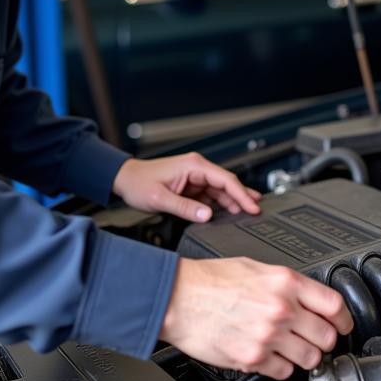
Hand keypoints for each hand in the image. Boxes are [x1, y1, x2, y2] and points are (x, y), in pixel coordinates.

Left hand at [112, 152, 260, 221]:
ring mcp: (194, 177)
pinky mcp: (191, 186)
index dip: (241, 194)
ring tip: (247, 213)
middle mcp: (197, 169)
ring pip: (220, 190)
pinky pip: (210, 195)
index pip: (225, 179)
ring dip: (232, 201)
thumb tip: (207, 215)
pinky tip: (228, 213)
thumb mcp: (160, 198)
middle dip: (242, 197)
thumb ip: (185, 207)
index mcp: (193, 166)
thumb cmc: (138, 183)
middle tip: (256, 211)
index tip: (252, 206)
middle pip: (227, 183)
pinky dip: (220, 204)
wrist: (124, 179)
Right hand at [160, 257, 353, 378]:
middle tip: (315, 338)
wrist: (177, 298)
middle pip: (327, 336)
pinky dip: (279, 367)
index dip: (344, 319)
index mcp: (284, 282)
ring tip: (291, 348)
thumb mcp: (255, 267)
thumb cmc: (209, 281)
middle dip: (325, 340)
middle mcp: (281, 309)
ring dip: (304, 356)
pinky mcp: (252, 358)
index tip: (343, 325)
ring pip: (310, 359)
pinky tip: (269, 355)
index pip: (334, 305)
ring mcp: (267, 336)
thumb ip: (285, 283)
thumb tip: (307, 299)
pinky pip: (283, 372)